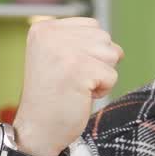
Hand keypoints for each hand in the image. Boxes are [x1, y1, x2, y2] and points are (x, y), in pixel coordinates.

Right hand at [13, 17, 123, 155]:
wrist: (38, 129)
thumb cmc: (53, 96)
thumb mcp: (57, 57)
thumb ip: (79, 41)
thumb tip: (117, 48)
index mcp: (44, 28)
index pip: (93, 26)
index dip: (90, 51)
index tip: (67, 69)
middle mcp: (51, 35)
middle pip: (105, 39)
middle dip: (98, 63)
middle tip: (72, 81)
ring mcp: (64, 51)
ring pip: (112, 54)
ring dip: (101, 76)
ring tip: (77, 87)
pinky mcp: (78, 69)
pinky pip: (112, 76)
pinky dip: (103, 90)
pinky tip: (80, 96)